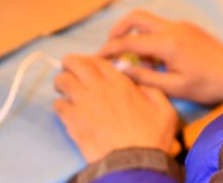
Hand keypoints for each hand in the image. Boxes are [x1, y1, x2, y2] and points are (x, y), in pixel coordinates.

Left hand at [53, 55, 177, 162]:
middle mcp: (99, 87)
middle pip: (76, 64)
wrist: (132, 163)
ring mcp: (83, 103)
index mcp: (121, 83)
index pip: (99, 60)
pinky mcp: (72, 121)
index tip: (89, 64)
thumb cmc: (151, 137)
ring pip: (63, 81)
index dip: (91, 59)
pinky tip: (65, 109)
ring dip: (62, 82)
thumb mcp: (165, 111)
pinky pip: (58, 105)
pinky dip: (59, 105)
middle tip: (69, 68)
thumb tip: (140, 85)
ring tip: (63, 88)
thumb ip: (153, 92)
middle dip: (70, 63)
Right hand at [99, 10, 222, 104]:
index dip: (109, 49)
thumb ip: (144, 77)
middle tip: (109, 48)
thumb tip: (120, 68)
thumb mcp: (174, 87)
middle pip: (135, 17)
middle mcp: (173, 28)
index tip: (96, 57)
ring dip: (136, 35)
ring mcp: (182, 25)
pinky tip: (156, 60)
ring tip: (138, 62)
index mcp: (168, 43)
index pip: (128, 41)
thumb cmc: (207, 86)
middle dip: (118, 30)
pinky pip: (162, 27)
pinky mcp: (189, 28)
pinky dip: (151, 38)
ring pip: (149, 21)